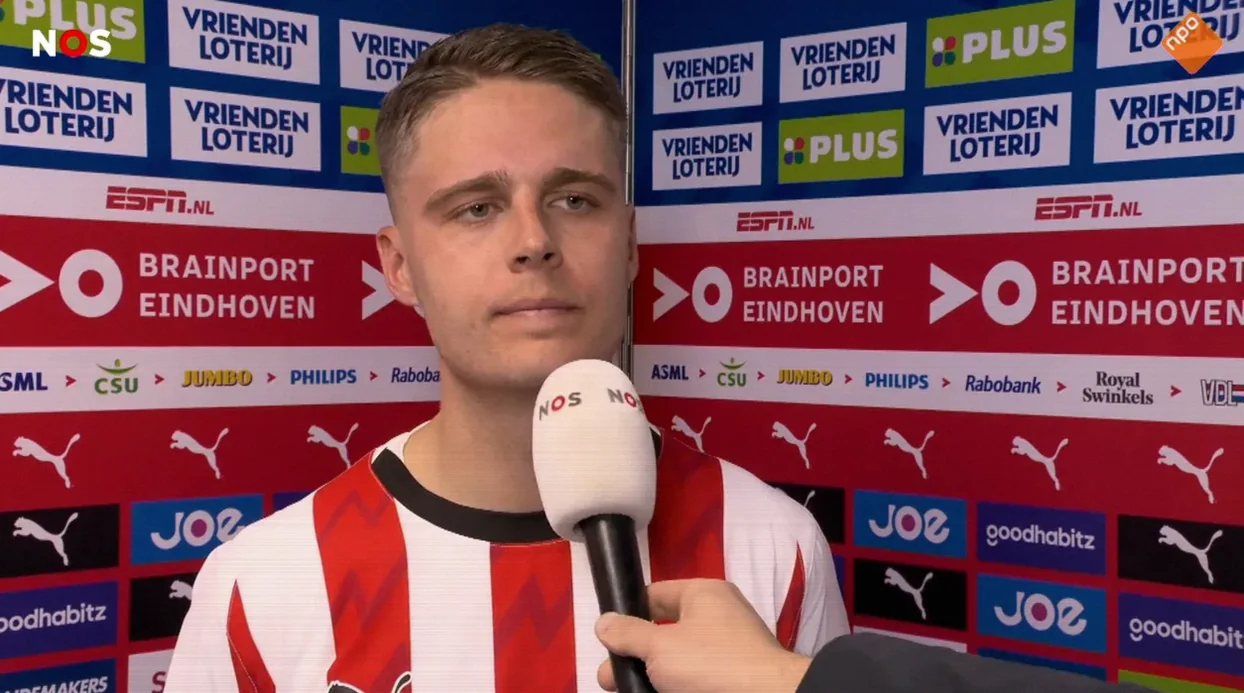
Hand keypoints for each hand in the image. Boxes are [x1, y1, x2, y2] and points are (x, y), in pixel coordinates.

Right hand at [594, 579, 810, 692]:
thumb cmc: (711, 664)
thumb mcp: (659, 646)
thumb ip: (627, 634)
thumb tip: (604, 621)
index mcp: (702, 594)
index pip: (653, 595)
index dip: (626, 615)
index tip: (606, 641)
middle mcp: (716, 617)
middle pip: (662, 631)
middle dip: (633, 655)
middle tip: (609, 679)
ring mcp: (727, 649)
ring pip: (677, 659)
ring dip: (651, 675)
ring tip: (628, 690)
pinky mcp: (732, 677)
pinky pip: (695, 677)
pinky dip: (675, 685)